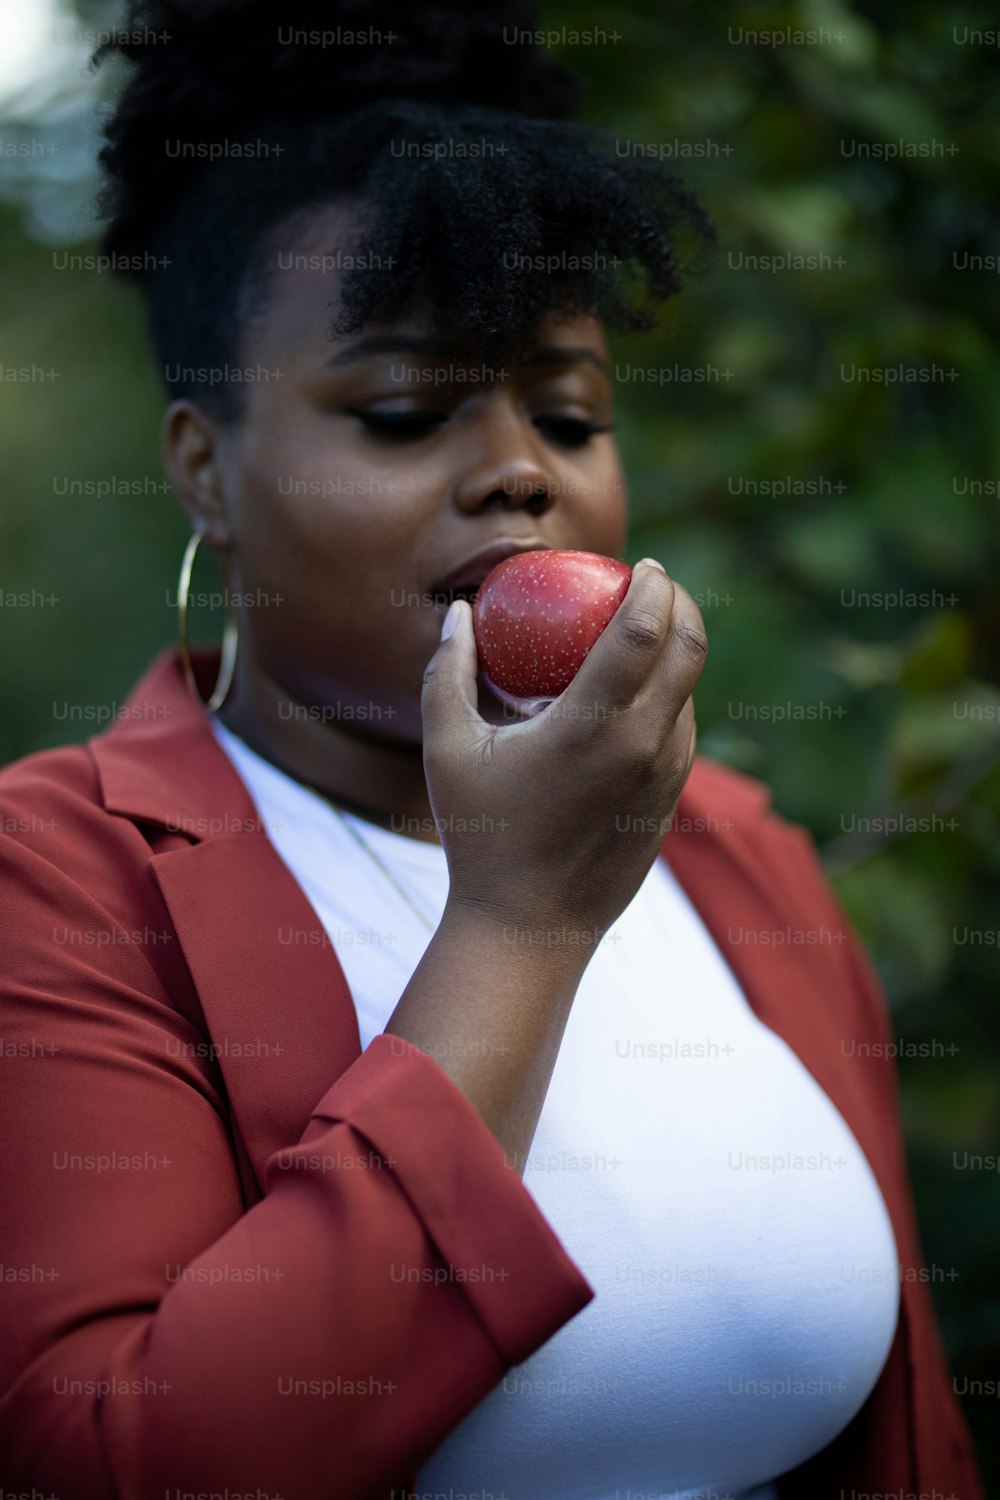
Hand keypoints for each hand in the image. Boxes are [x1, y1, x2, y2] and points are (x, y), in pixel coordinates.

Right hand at [420, 559, 706, 939]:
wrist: (529, 928)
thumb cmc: (481, 838)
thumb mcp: (448, 752)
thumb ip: (448, 674)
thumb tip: (456, 614)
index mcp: (591, 727)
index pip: (645, 631)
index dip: (655, 586)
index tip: (644, 565)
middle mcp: (643, 747)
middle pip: (690, 649)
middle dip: (683, 603)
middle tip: (658, 585)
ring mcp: (666, 778)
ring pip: (692, 692)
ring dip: (681, 651)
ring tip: (648, 633)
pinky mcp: (671, 803)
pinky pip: (683, 732)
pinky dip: (671, 697)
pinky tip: (638, 695)